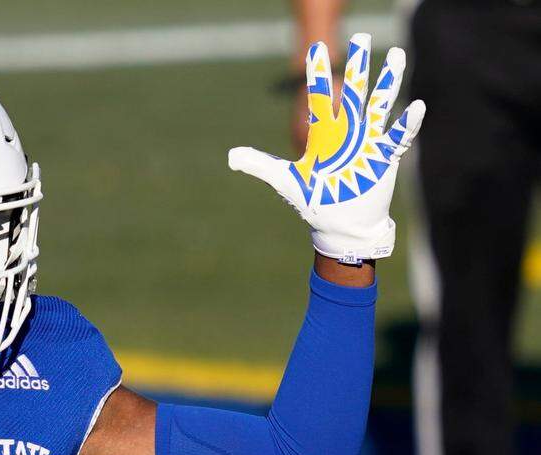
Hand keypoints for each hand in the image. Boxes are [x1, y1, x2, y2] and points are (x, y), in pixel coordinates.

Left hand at [229, 33, 424, 263]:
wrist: (339, 224)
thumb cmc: (315, 200)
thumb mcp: (285, 180)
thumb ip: (260, 165)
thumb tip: (231, 157)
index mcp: (324, 133)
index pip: (319, 97)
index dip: (318, 75)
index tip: (315, 50)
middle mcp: (348, 131)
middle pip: (354, 91)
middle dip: (358, 66)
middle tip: (363, 37)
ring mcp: (369, 141)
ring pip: (380, 104)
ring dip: (389, 81)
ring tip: (397, 55)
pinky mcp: (386, 157)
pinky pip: (399, 136)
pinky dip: (407, 122)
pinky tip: (415, 106)